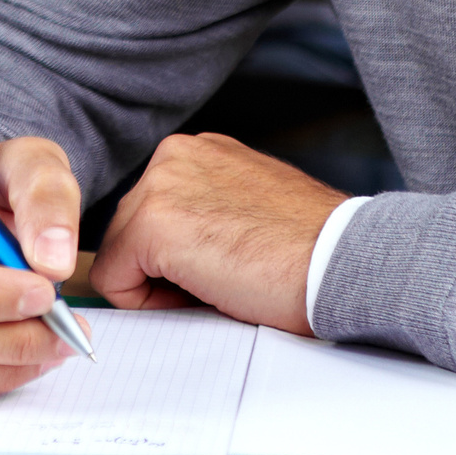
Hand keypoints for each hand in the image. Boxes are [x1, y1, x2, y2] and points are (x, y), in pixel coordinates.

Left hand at [91, 131, 340, 334]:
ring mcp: (160, 185)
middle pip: (129, 232)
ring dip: (158, 285)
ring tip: (219, 285)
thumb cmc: (308, 251)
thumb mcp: (245, 209)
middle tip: (222, 284)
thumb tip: (167, 253)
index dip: (176, 258)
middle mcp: (173, 155)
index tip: (221, 269)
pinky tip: (204, 294)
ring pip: (120, 256)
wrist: (341, 262)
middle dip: (163, 270)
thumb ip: (203, 213)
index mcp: (198, 151)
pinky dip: (148, 303)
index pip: (150, 212)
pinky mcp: (154, 224)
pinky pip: (114, 280)